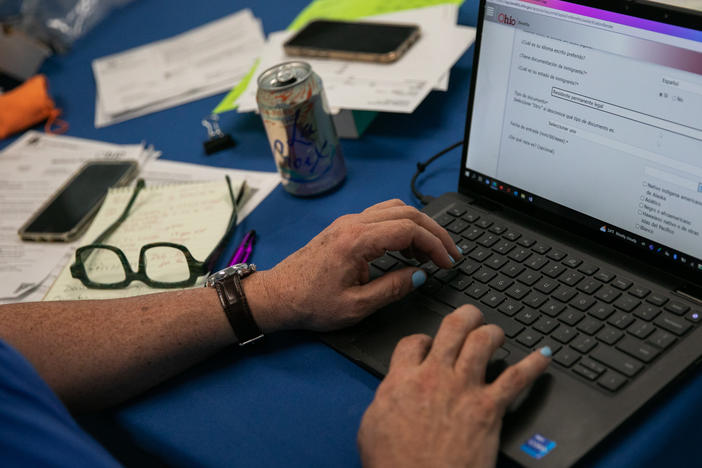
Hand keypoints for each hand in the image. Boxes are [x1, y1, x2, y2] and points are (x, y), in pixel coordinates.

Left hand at [245, 199, 461, 331]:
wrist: (278, 295)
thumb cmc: (310, 303)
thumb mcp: (356, 306)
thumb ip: (393, 288)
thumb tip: (420, 275)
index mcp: (356, 241)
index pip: (409, 229)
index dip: (435, 245)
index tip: (448, 263)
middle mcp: (353, 223)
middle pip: (407, 213)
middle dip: (435, 232)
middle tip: (452, 253)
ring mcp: (348, 222)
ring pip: (395, 209)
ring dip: (419, 226)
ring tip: (431, 253)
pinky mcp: (345, 227)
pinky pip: (382, 215)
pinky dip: (402, 226)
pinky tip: (407, 248)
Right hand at [357, 305, 550, 467]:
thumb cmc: (394, 465)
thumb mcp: (373, 425)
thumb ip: (387, 397)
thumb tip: (394, 388)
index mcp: (402, 379)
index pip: (414, 341)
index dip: (422, 338)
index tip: (428, 345)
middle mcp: (434, 376)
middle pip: (452, 327)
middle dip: (465, 316)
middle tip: (471, 317)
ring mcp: (464, 389)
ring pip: (482, 341)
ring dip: (492, 332)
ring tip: (496, 333)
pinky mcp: (488, 409)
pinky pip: (517, 377)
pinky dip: (534, 364)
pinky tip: (544, 356)